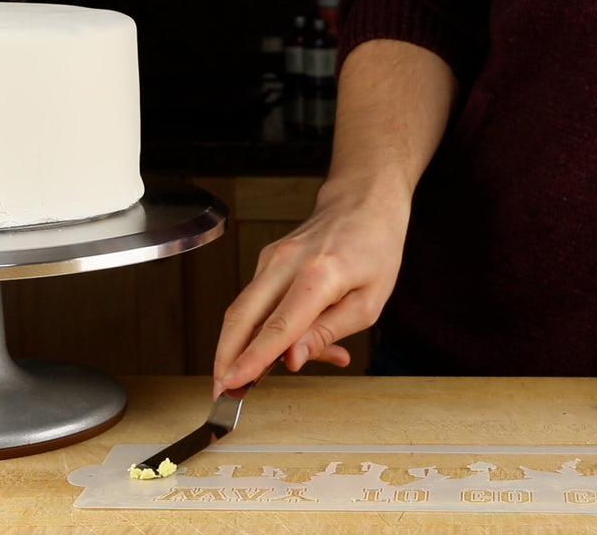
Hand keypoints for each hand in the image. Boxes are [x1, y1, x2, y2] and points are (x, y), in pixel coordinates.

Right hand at [212, 180, 408, 397]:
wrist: (365, 202)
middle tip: (221, 394)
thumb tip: (291, 360)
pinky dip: (261, 329)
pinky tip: (288, 346)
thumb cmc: (375, 250)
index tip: (232, 384)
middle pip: (241, 316)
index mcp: (319, 274)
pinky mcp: (268, 259)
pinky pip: (257, 301)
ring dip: (240, 348)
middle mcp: (287, 262)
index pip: (277, 326)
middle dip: (224, 359)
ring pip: (242, 310)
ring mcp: (272, 258)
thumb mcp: (369, 303)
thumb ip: (328, 333)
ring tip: (251, 379)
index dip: (251, 360)